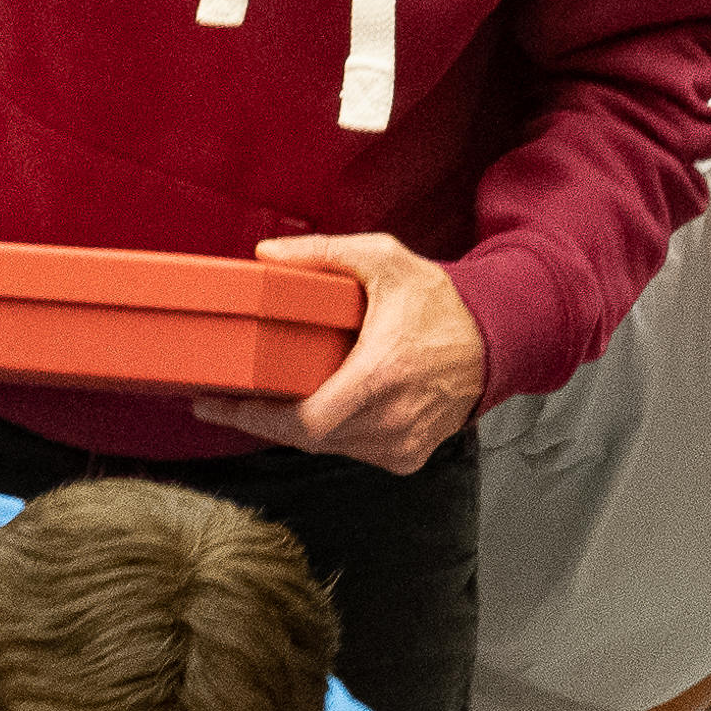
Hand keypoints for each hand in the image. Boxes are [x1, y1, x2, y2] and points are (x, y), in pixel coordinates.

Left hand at [188, 233, 484, 472]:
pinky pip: (353, 451)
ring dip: (299, 426)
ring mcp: (401, 445)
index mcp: (382, 375)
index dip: (253, 418)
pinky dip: (333, 433)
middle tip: (230, 398)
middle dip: (266, 419)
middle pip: (307, 437)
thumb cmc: (440, 302)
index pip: (303, 421)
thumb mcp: (384, 260)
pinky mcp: (408, 457)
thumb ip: (324, 253)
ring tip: (275, 397)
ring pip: (328, 447)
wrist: (496, 340)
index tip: (214, 404)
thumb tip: (267, 254)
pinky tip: (322, 407)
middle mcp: (392, 419)